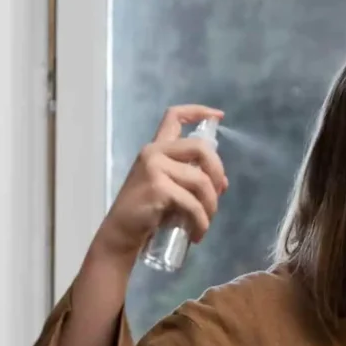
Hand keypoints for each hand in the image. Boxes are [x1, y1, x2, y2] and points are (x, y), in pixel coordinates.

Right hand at [92, 104, 227, 263]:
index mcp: (157, 149)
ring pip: (201, 180)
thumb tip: (222, 182)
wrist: (122, 234)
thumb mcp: (172, 191)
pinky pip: (192, 203)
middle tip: (218, 195)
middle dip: (217, 172)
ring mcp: (154, 167)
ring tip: (205, 222)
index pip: (174, 117)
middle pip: (201, 148)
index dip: (198, 111)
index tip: (218, 116)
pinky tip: (198, 233)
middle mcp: (154, 152)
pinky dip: (201, 221)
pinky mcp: (157, 187)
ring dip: (211, 206)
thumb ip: (193, 180)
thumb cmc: (146, 213)